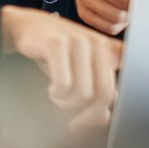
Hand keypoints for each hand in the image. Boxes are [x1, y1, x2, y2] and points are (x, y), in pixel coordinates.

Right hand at [1, 6, 122, 129]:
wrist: (29, 27)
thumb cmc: (57, 53)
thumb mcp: (81, 72)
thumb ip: (97, 93)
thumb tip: (104, 119)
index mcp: (111, 50)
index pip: (119, 89)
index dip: (105, 111)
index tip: (89, 119)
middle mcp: (99, 43)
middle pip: (105, 95)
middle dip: (87, 115)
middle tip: (73, 119)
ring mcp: (78, 41)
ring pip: (83, 93)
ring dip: (66, 103)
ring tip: (58, 96)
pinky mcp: (57, 44)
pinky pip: (63, 84)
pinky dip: (56, 93)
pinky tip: (52, 89)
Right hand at [73, 0, 135, 34]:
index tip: (147, 1)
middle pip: (117, 6)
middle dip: (134, 8)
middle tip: (141, 2)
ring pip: (115, 19)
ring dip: (128, 16)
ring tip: (130, 5)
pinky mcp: (83, 12)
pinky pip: (109, 28)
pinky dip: (120, 24)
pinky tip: (121, 11)